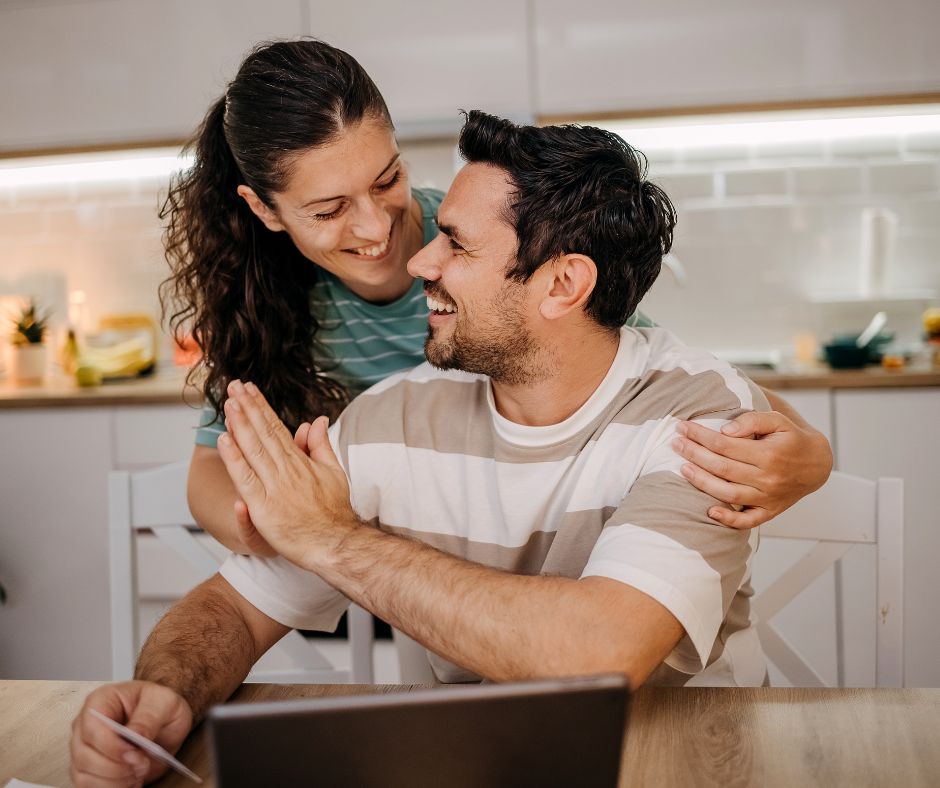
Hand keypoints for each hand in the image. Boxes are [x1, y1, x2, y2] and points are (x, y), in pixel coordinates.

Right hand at [70, 681, 192, 786]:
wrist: (165, 722)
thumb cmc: (161, 706)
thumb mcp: (165, 703)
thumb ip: (148, 718)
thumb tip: (133, 736)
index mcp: (101, 701)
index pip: (93, 727)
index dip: (112, 746)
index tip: (135, 754)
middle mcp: (85, 725)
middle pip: (84, 755)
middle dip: (116, 767)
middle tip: (142, 765)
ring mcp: (83, 748)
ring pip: (83, 775)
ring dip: (114, 780)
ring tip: (139, 772)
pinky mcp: (87, 768)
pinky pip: (87, 786)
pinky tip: (131, 781)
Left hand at [216, 380, 359, 568]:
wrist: (335, 543)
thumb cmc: (335, 513)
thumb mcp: (334, 472)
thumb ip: (321, 446)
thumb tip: (317, 421)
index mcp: (300, 461)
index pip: (276, 427)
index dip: (261, 407)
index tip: (249, 390)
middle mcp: (287, 469)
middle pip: (263, 432)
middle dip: (247, 407)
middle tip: (233, 386)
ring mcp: (275, 486)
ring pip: (253, 449)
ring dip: (240, 424)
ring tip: (228, 403)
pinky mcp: (264, 506)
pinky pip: (245, 478)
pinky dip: (234, 458)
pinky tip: (224, 440)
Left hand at [671, 411, 832, 528]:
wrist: (817, 464)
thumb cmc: (791, 438)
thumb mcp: (778, 420)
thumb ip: (753, 420)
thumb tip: (725, 429)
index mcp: (770, 453)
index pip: (725, 445)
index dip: (700, 435)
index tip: (683, 427)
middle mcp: (768, 478)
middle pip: (722, 468)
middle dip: (694, 454)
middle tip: (675, 443)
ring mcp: (768, 497)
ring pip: (728, 493)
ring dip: (702, 482)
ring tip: (682, 468)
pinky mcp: (769, 511)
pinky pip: (748, 521)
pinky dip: (728, 519)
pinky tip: (710, 511)